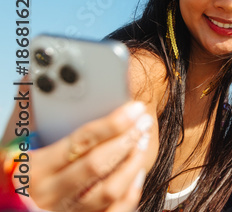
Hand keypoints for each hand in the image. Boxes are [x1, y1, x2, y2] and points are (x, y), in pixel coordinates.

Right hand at [27, 102, 152, 211]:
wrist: (18, 201)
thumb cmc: (36, 164)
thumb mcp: (37, 144)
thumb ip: (63, 126)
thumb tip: (101, 100)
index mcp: (35, 167)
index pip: (81, 141)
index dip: (113, 123)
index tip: (135, 108)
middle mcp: (49, 192)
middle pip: (97, 164)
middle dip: (127, 140)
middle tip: (144, 122)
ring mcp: (65, 210)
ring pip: (108, 190)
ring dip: (132, 163)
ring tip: (142, 141)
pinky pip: (114, 211)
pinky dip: (131, 192)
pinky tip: (139, 171)